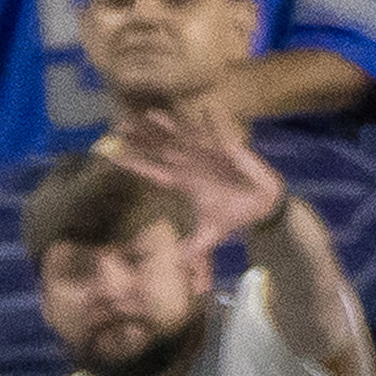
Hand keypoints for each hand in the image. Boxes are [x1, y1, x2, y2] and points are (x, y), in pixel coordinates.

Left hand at [108, 102, 285, 249]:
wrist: (262, 205)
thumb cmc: (235, 216)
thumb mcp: (209, 236)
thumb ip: (192, 249)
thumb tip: (175, 266)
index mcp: (184, 182)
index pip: (153, 171)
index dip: (134, 164)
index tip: (113, 154)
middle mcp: (191, 165)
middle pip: (162, 148)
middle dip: (143, 138)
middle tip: (122, 127)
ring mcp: (208, 155)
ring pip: (184, 136)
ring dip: (169, 126)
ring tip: (149, 114)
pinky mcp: (228, 149)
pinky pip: (219, 133)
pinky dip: (213, 123)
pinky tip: (207, 108)